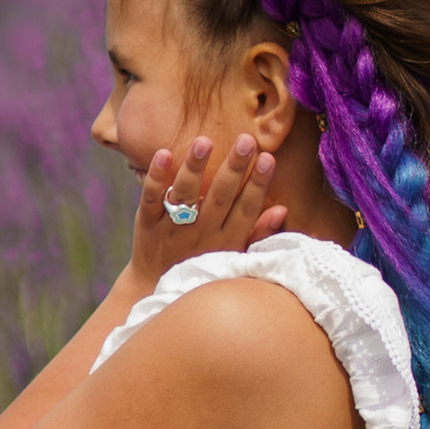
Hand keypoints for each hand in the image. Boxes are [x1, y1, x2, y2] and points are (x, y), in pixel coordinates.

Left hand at [126, 131, 287, 297]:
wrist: (153, 289)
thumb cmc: (201, 266)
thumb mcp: (233, 256)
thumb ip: (257, 234)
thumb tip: (282, 210)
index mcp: (225, 241)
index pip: (246, 209)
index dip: (258, 185)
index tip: (268, 158)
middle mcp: (200, 234)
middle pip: (220, 197)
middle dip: (234, 168)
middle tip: (247, 140)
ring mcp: (172, 229)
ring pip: (185, 195)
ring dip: (195, 168)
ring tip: (205, 141)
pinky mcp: (147, 224)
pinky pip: (151, 199)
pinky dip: (157, 178)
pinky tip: (163, 154)